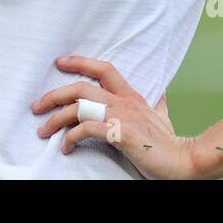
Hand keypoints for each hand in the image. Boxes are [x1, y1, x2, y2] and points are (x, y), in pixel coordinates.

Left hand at [32, 55, 200, 179]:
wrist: (185, 161)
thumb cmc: (170, 143)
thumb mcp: (163, 118)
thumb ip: (157, 106)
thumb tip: (161, 97)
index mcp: (132, 96)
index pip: (104, 68)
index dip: (80, 61)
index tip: (59, 62)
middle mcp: (125, 102)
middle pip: (82, 87)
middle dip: (54, 95)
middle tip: (37, 106)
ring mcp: (122, 116)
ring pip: (79, 107)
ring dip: (56, 119)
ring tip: (43, 130)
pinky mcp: (121, 134)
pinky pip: (87, 129)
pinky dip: (71, 137)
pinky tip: (66, 147)